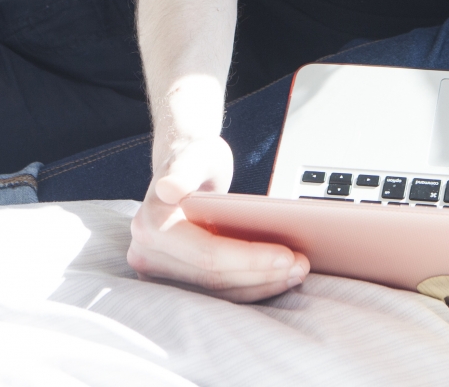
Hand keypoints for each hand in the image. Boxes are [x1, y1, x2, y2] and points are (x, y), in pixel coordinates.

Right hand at [125, 134, 309, 301]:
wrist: (185, 168)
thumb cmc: (194, 159)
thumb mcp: (196, 155)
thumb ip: (183, 169)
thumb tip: (169, 189)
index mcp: (151, 225)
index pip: (206, 254)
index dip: (248, 259)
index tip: (286, 255)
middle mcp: (148, 254)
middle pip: (214, 277)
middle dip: (261, 274)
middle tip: (301, 265)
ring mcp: (159, 272)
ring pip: (217, 291)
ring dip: (260, 285)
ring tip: (296, 271)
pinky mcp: (177, 282)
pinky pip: (217, 293)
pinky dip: (250, 286)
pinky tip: (278, 277)